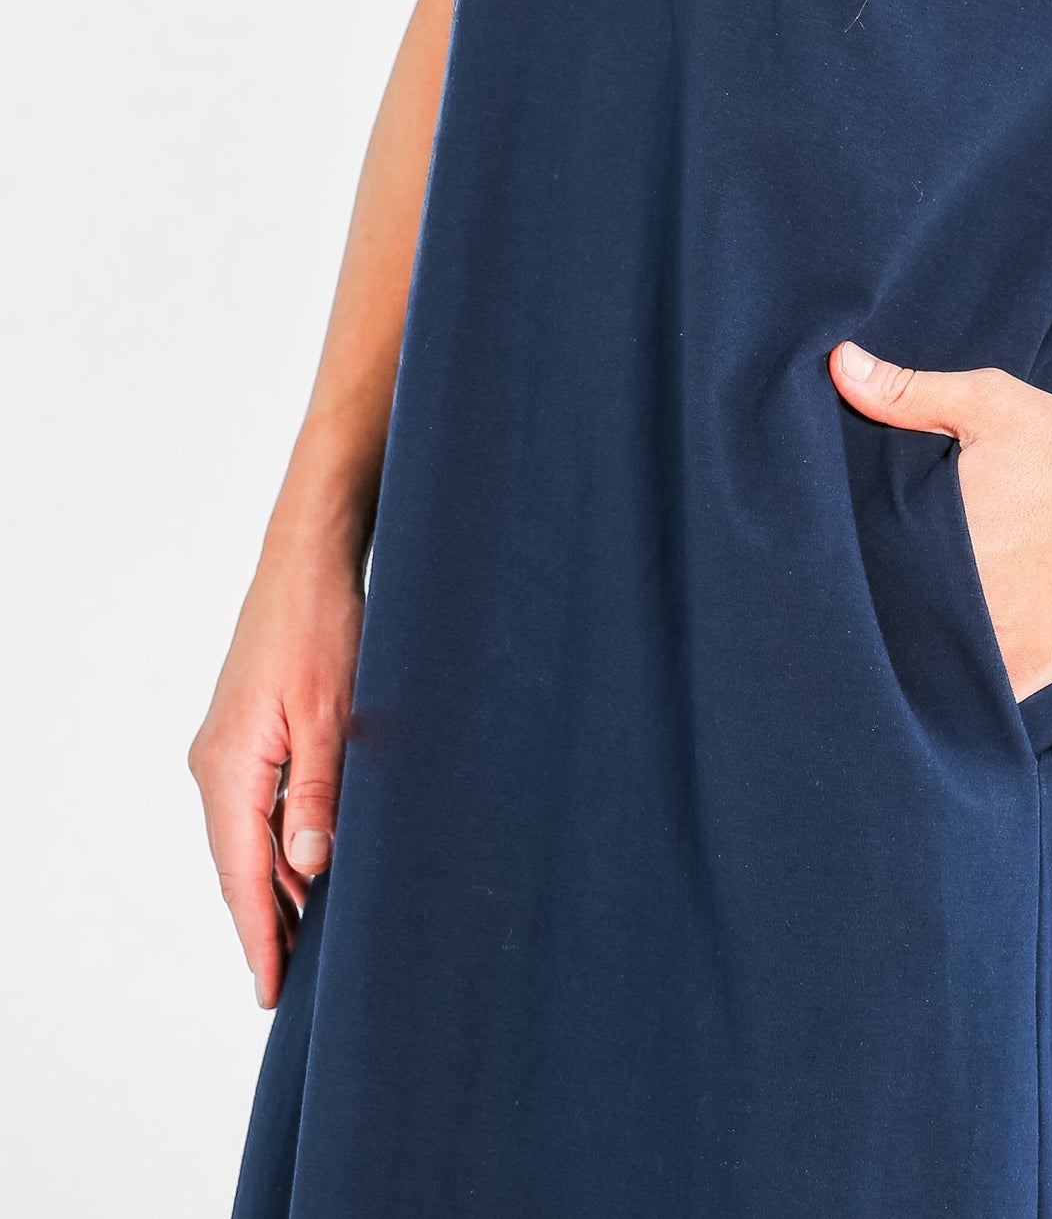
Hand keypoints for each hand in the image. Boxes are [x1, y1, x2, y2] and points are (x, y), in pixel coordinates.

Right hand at [187, 542, 364, 1007]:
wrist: (308, 560)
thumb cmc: (323, 626)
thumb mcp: (334, 712)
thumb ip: (321, 791)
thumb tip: (307, 864)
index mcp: (229, 767)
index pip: (242, 874)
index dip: (260, 935)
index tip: (270, 991)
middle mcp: (216, 764)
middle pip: (240, 863)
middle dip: (266, 921)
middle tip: (290, 983)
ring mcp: (229, 747)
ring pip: (251, 836)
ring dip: (279, 882)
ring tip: (309, 938)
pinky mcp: (248, 732)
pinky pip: (259, 804)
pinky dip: (283, 839)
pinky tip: (312, 862)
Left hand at [828, 340, 1051, 698]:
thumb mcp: (990, 402)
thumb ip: (908, 393)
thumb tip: (839, 364)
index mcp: (931, 529)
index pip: (855, 559)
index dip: (844, 558)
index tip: (843, 551)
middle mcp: (954, 590)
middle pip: (886, 609)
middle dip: (876, 599)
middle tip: (874, 587)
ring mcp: (991, 637)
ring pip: (923, 657)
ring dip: (914, 643)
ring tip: (908, 625)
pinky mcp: (1028, 669)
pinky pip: (972, 693)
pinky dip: (956, 686)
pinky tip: (949, 665)